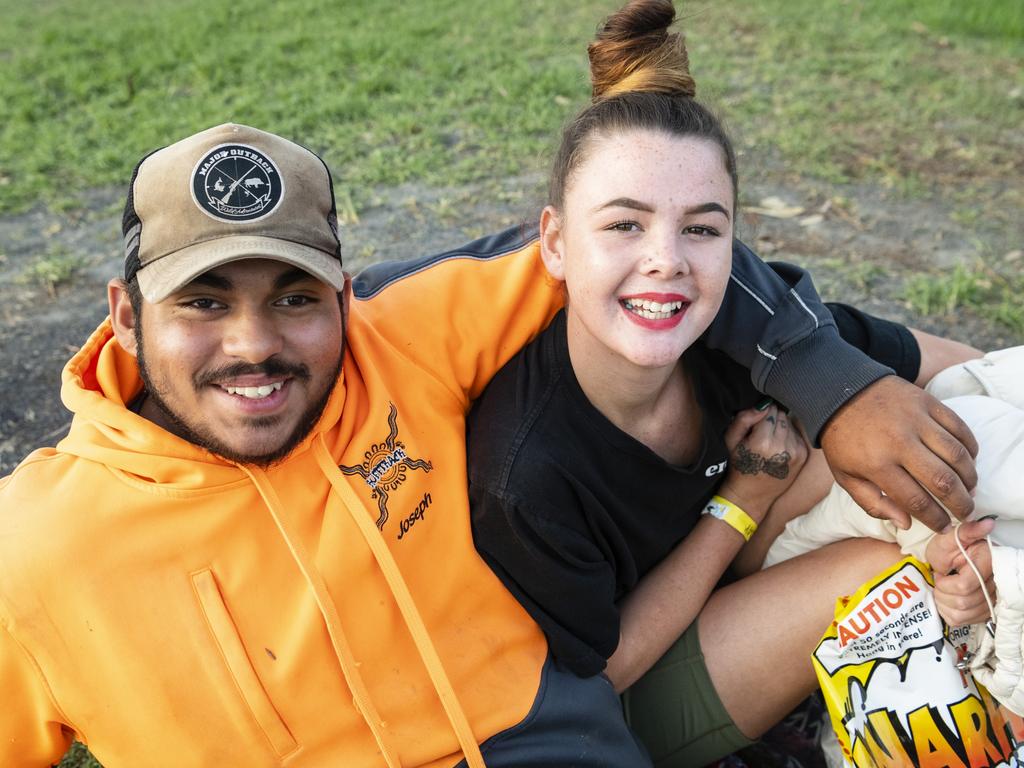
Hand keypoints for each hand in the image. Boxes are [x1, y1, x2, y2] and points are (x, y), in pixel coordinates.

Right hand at [718, 404, 808, 523]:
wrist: (751, 496)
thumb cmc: (738, 466)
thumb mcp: (731, 441)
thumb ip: (744, 419)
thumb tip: (763, 405)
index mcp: (763, 442)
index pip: (769, 411)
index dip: (759, 416)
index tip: (753, 427)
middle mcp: (782, 447)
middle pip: (782, 415)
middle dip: (771, 421)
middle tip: (760, 434)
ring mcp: (795, 453)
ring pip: (790, 424)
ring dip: (781, 428)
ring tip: (769, 442)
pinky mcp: (803, 457)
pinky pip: (797, 435)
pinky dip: (788, 437)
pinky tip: (778, 449)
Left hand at [820, 375, 977, 531]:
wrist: (839, 392)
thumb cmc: (843, 439)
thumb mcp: (845, 476)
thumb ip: (872, 503)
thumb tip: (906, 523)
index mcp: (876, 464)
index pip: (916, 500)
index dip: (935, 519)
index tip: (944, 526)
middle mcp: (899, 442)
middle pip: (943, 481)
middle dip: (960, 504)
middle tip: (965, 512)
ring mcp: (915, 420)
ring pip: (956, 455)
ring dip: (969, 477)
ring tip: (969, 489)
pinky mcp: (927, 402)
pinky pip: (959, 427)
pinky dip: (970, 447)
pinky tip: (969, 461)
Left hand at [925, 518, 994, 626]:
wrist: (951, 559)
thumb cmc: (949, 547)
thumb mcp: (950, 537)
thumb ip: (966, 531)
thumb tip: (987, 524)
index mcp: (987, 562)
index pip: (963, 586)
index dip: (946, 583)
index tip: (941, 572)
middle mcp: (994, 583)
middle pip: (962, 602)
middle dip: (942, 592)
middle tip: (941, 580)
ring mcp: (991, 599)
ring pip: (962, 614)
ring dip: (944, 602)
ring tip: (943, 589)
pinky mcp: (985, 611)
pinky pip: (962, 621)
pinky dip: (948, 611)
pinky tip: (948, 599)